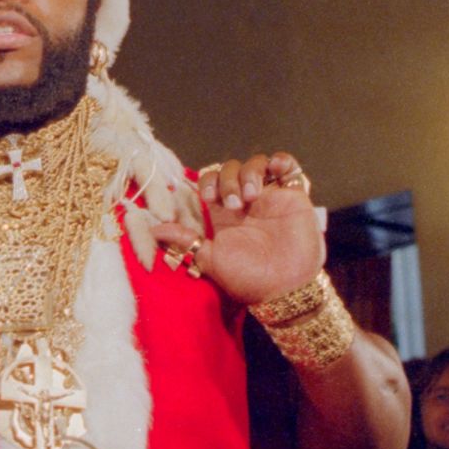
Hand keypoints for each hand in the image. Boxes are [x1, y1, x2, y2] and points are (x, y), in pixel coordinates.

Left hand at [151, 152, 323, 304]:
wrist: (284, 288)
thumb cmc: (247, 278)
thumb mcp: (209, 259)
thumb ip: (184, 240)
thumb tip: (154, 230)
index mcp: (224, 214)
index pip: (210, 181)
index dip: (207, 182)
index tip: (207, 198)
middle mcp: (246, 202)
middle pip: (231, 169)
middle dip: (227, 180)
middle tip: (233, 204)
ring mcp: (270, 197)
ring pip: (256, 163)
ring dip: (249, 173)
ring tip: (251, 196)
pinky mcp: (294, 195)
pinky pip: (288, 166)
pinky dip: (281, 161)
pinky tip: (275, 170)